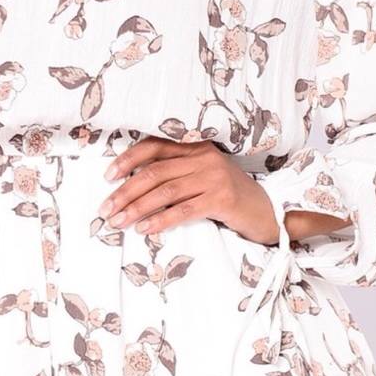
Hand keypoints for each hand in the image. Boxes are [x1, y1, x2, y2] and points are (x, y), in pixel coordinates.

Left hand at [98, 136, 281, 245]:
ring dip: (136, 208)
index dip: (128, 160)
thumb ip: (177, 174)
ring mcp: (214, 178)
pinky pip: (183, 210)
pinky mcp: (222, 199)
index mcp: (197, 148)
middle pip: (155, 171)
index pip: (155, 146)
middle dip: (125, 191)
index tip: (107, 177)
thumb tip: (133, 188)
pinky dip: (160, 220)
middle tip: (106, 209)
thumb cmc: (230, 198)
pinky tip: (144, 229)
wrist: (269, 212)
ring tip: (118, 221)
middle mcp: (204, 158)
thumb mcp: (204, 178)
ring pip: (165, 191)